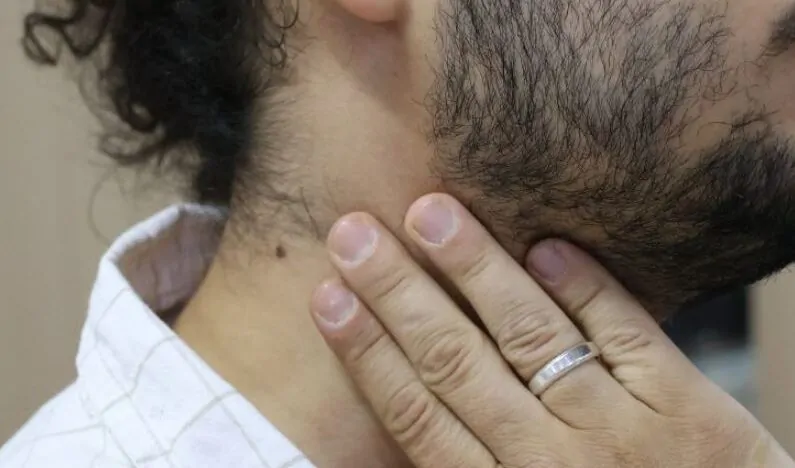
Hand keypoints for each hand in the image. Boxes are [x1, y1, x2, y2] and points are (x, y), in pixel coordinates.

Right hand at [310, 194, 793, 467]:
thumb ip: (474, 463)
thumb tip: (409, 399)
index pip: (417, 414)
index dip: (368, 352)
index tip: (329, 297)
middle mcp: (551, 461)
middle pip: (457, 362)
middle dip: (399, 293)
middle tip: (355, 233)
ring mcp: (620, 429)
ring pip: (532, 335)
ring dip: (477, 270)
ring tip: (431, 213)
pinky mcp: (687, 408)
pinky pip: (628, 335)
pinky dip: (587, 289)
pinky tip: (547, 246)